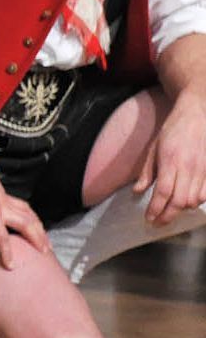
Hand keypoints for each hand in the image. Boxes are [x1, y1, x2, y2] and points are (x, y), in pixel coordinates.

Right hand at [0, 151, 48, 268]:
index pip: (20, 209)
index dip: (29, 218)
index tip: (35, 228)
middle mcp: (5, 204)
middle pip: (30, 219)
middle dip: (40, 233)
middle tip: (47, 247)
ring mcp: (1, 210)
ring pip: (26, 226)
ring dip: (37, 239)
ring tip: (44, 251)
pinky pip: (2, 237)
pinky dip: (6, 251)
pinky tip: (9, 264)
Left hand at [136, 96, 205, 224]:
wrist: (196, 115)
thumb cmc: (173, 130)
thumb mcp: (153, 148)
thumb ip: (147, 172)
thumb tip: (138, 191)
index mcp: (170, 161)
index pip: (163, 192)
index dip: (156, 209)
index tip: (149, 218)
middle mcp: (188, 167)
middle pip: (179, 201)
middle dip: (168, 215)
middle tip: (157, 222)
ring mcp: (202, 169)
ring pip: (194, 200)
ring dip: (182, 210)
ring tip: (170, 212)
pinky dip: (197, 201)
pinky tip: (187, 202)